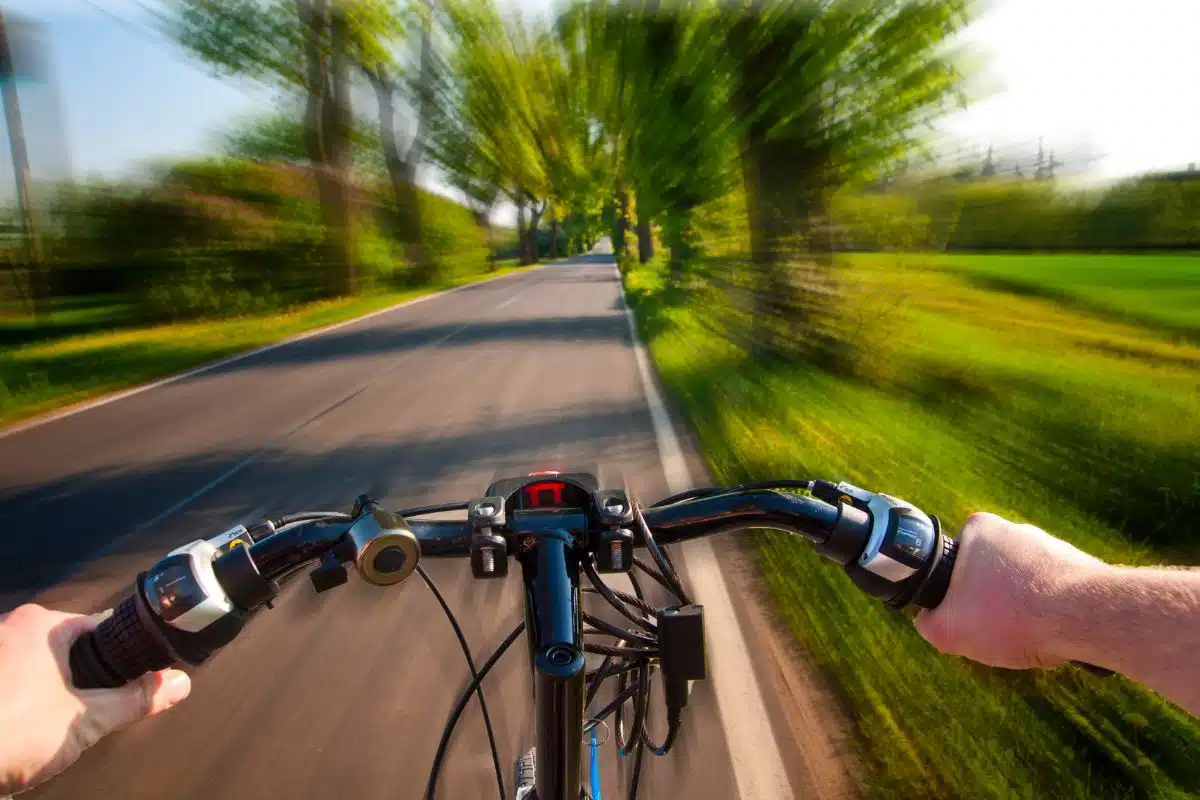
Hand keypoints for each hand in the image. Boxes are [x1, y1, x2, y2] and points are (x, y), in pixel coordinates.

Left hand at [0, 604, 190, 794]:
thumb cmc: (7, 733)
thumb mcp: (85, 720)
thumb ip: (136, 700)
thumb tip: (179, 684)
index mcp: (42, 626)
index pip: (101, 627)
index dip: (123, 653)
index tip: (137, 675)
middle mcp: (9, 628)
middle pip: (67, 647)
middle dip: (84, 677)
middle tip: (94, 709)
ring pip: (36, 667)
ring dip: (50, 691)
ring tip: (56, 725)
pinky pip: (11, 682)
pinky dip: (21, 701)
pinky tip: (24, 729)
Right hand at [914, 512, 1103, 668]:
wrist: (1086, 617)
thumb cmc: (1011, 616)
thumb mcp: (947, 629)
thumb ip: (928, 623)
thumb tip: (929, 622)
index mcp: (978, 529)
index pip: (952, 564)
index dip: (954, 597)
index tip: (965, 618)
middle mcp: (1015, 530)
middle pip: (989, 577)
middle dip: (990, 605)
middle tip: (996, 632)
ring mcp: (1051, 546)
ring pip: (1024, 588)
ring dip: (1024, 613)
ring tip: (1030, 637)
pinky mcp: (1081, 567)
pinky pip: (1055, 596)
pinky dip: (1052, 616)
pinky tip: (1056, 635)